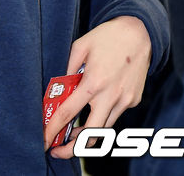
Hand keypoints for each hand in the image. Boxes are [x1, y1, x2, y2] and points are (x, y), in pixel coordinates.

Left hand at [44, 15, 151, 158]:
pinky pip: (115, 113)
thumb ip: (68, 68)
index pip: (68, 113)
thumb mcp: (80, 46)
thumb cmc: (108, 36)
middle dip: (72, 149)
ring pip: (104, 128)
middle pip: (90, 135)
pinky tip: (99, 103)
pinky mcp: (134, 100)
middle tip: (58, 150)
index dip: (53, 129)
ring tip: (74, 132)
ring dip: (88, 133)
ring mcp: (125, 100)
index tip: (43, 140)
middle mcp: (111, 96)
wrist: (140, 32)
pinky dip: (104, 114)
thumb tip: (60, 88)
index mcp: (93, 82)